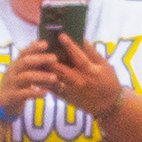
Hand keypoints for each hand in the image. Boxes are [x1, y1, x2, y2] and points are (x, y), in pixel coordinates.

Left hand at [0, 34, 126, 120]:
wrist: (108, 105)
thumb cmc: (108, 81)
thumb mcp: (104, 65)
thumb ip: (91, 52)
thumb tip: (80, 37)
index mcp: (91, 71)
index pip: (79, 57)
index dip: (70, 46)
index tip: (61, 35)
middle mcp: (80, 81)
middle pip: (61, 69)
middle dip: (49, 58)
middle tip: (39, 46)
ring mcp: (72, 91)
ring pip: (53, 79)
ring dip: (42, 68)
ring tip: (33, 57)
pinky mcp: (66, 97)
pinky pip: (51, 88)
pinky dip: (42, 80)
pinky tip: (35, 71)